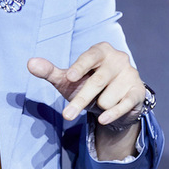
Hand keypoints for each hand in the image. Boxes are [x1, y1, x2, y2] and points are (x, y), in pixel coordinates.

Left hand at [27, 42, 144, 127]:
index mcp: (101, 50)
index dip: (80, 66)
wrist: (115, 101)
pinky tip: (102, 118)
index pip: (90, 56)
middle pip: (97, 82)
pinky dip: (111, 114)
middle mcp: (119, 58)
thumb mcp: (68, 79)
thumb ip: (50, 71)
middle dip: (81, 100)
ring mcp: (130, 74)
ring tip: (100, 102)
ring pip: (108, 98)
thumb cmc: (87, 84)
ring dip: (98, 106)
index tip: (70, 77)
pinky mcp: (138, 91)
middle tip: (67, 116)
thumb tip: (30, 63)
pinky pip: (123, 105)